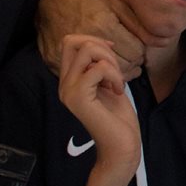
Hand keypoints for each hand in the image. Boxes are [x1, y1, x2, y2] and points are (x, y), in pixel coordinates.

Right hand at [37, 0, 149, 80]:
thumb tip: (162, 40)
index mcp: (103, 24)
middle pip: (123, 65)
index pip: (135, 51)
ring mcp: (72, 53)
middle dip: (132, 65)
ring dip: (117, 73)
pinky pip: (88, 77)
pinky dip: (98, 76)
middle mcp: (87, 41)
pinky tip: (101, 71)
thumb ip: (138, 24)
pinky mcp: (57, 65)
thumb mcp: (115, 6)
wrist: (49, 1)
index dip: (141, 53)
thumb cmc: (86, 0)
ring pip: (107, 74)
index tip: (139, 52)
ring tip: (119, 68)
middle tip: (133, 62)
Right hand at [57, 34, 139, 185]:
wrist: (120, 144)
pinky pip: (99, 68)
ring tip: (116, 82)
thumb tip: (99, 43)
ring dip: (111, 62)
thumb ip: (98, 65)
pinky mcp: (79, 97)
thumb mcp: (107, 82)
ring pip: (87, 50)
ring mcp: (69, 91)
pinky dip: (115, 75)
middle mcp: (64, 84)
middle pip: (74, 41)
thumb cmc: (117, 116)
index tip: (111, 54)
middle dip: (102, 49)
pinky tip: (118, 90)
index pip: (69, 43)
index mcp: (69, 80)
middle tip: (114, 71)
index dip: (93, 40)